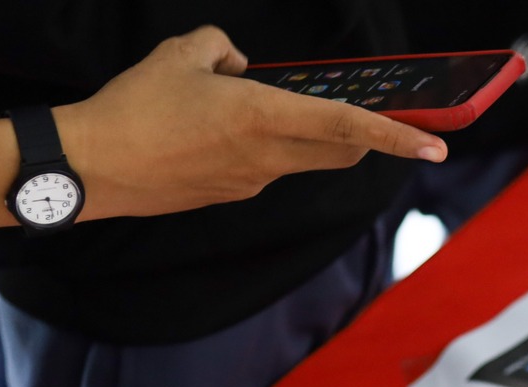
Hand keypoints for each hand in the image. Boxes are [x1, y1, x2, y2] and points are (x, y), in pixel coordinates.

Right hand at [57, 26, 445, 221]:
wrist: (91, 168)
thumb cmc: (133, 107)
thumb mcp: (179, 55)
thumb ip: (222, 49)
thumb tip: (241, 65)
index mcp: (262, 117)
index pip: (346, 126)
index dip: (396, 135)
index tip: (436, 145)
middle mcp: (268, 158)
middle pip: (339, 149)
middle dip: (363, 134)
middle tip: (373, 116)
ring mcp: (252, 183)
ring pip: (302, 158)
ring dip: (303, 133)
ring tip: (245, 105)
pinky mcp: (232, 195)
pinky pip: (266, 167)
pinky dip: (264, 145)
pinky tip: (214, 128)